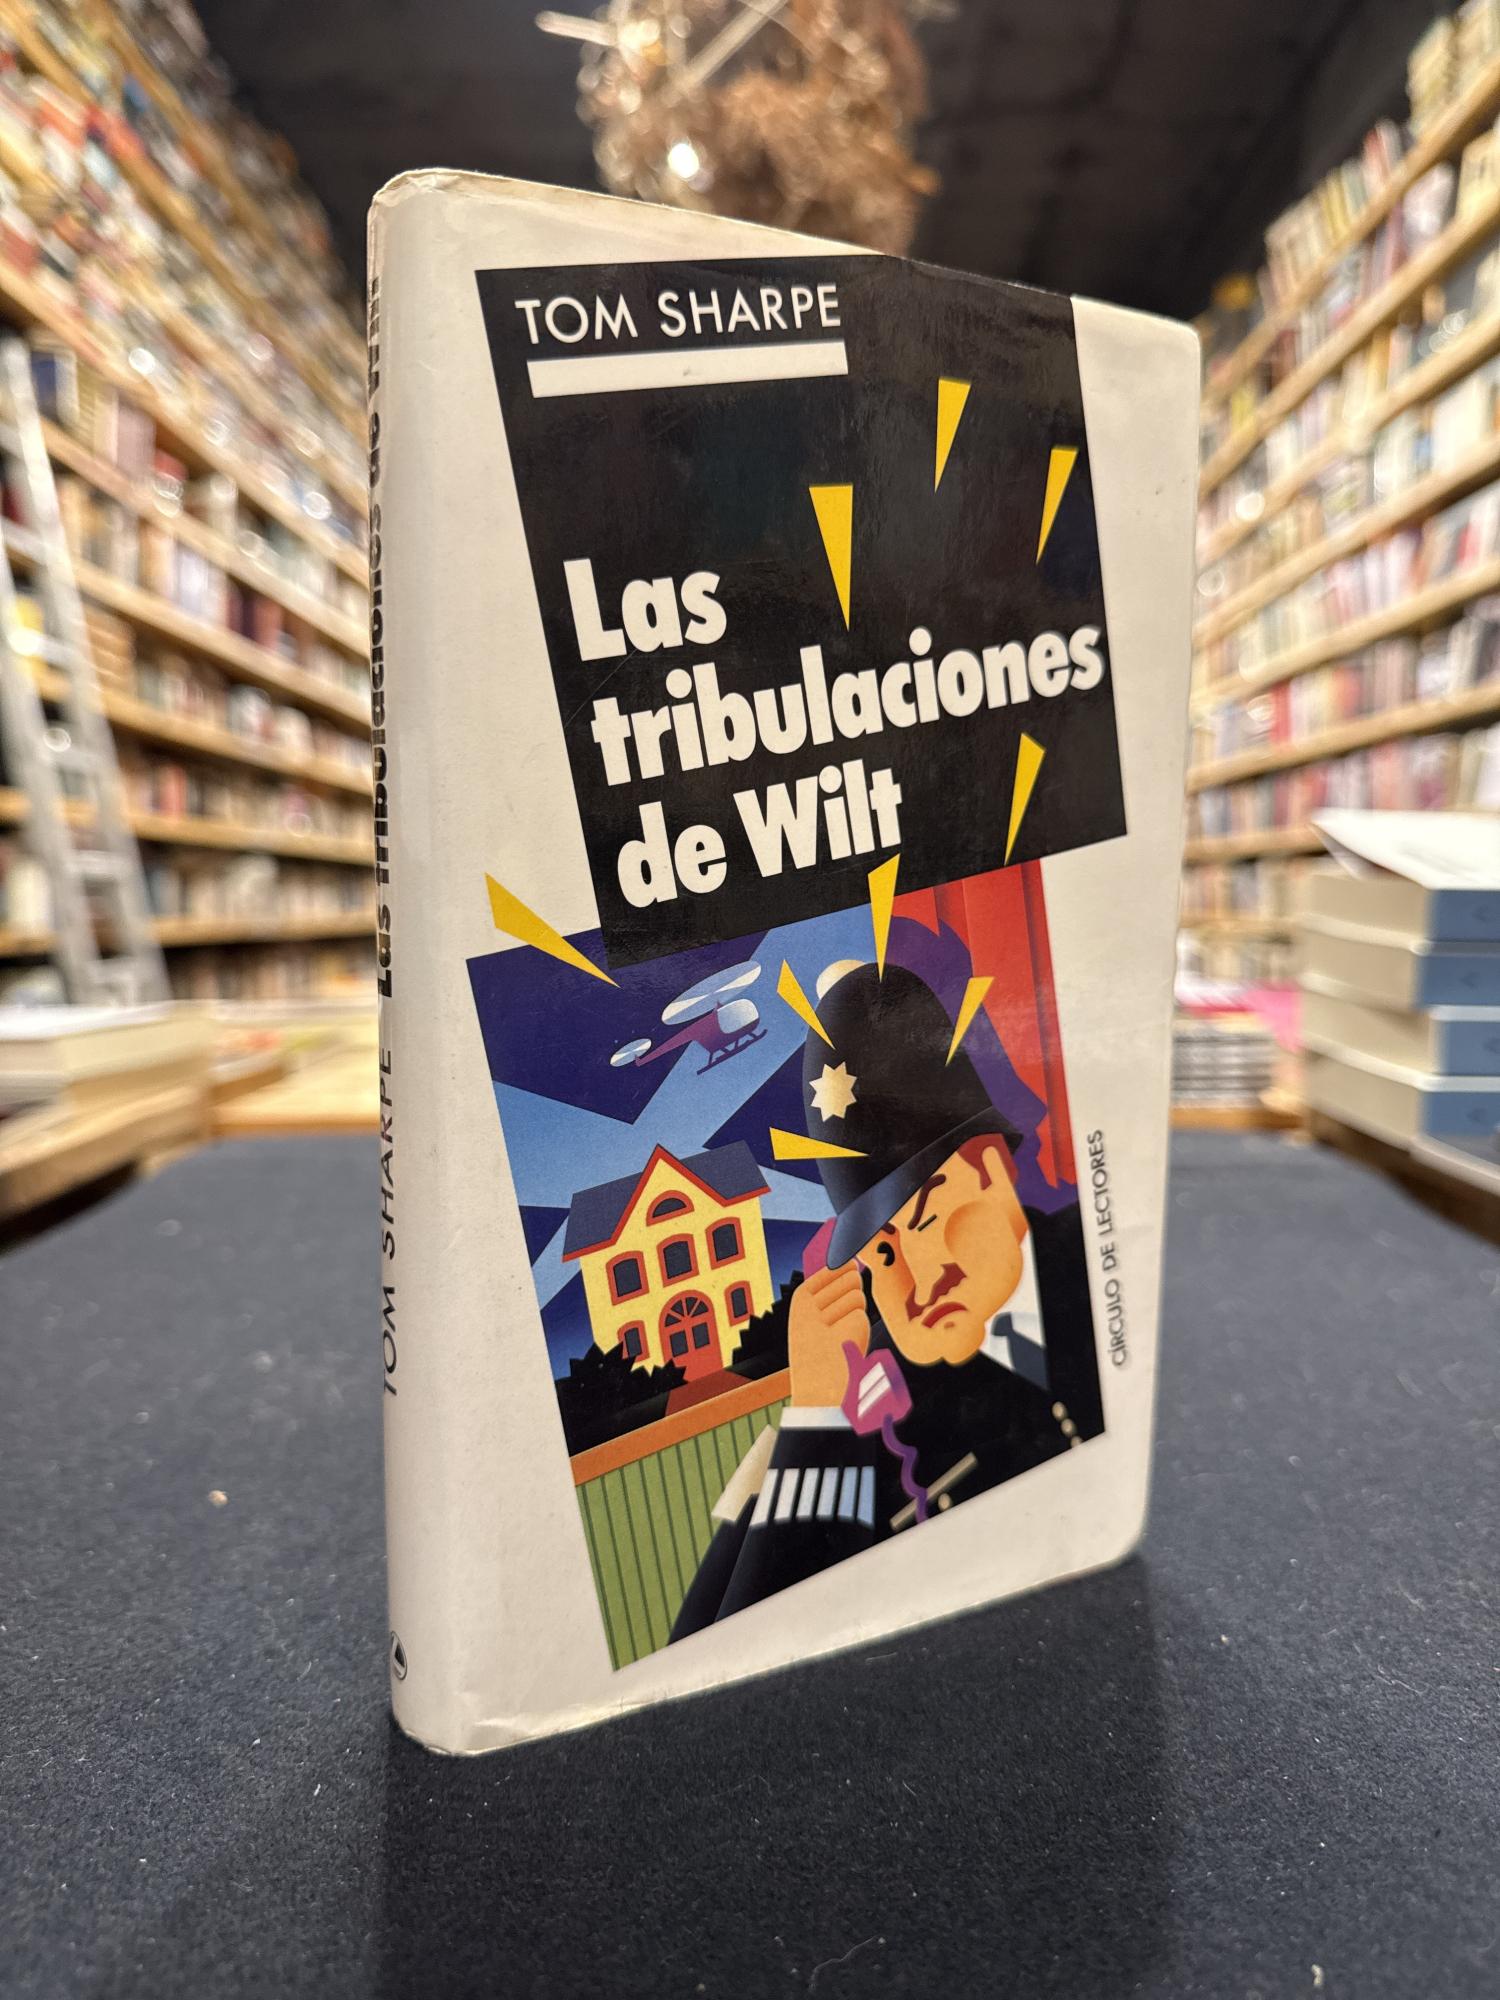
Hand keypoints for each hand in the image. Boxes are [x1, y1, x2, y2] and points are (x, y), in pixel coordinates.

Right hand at [788, 1261, 869, 1406]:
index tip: (848, 1276)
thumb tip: (854, 1263)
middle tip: (840, 1319)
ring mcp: (830, 1314)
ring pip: (858, 1295)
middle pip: (851, 1276)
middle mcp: (812, 1302)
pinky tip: (845, 1344)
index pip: (835, 1264)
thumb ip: (831, 1288)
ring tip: (840, 1334)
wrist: (818, 1388)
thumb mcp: (815, 1315)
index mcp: (801, 1296)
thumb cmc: (819, 1349)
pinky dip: (859, 1329)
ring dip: (855, 1313)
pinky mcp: (850, 1325)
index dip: (846, 1270)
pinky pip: (863, 1314)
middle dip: (852, 1294)